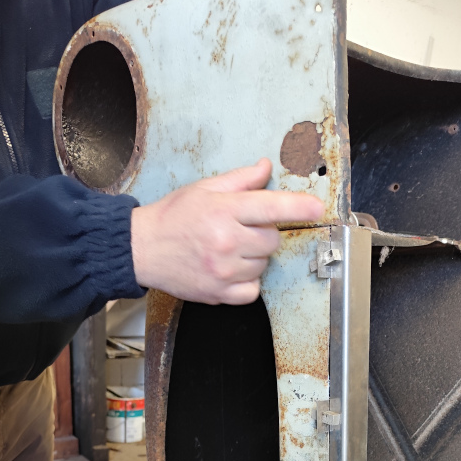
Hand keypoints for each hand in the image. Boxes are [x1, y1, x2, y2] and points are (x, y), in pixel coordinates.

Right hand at [130, 158, 324, 304]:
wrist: (142, 249)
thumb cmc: (172, 217)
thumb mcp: (205, 189)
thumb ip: (240, 180)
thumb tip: (266, 167)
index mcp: (224, 211)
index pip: (270, 207)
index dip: (298, 207)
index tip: (317, 208)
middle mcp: (226, 241)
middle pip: (272, 239)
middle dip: (263, 233)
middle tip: (240, 228)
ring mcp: (223, 270)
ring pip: (264, 265)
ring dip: (254, 257)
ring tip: (229, 249)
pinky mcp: (219, 293)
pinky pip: (253, 290)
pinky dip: (247, 282)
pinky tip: (230, 270)